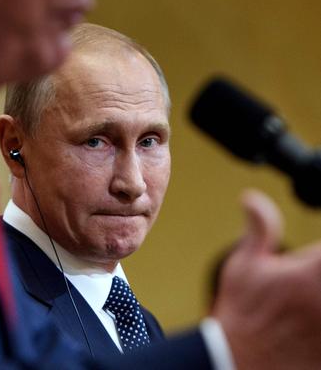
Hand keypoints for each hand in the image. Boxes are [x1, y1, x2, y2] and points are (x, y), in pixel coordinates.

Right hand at [212, 189, 320, 369]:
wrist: (237, 360)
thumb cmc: (242, 311)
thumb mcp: (245, 265)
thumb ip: (260, 228)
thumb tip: (251, 197)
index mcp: (311, 275)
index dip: (320, 252)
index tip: (313, 254)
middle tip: (311, 270)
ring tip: (313, 290)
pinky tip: (314, 308)